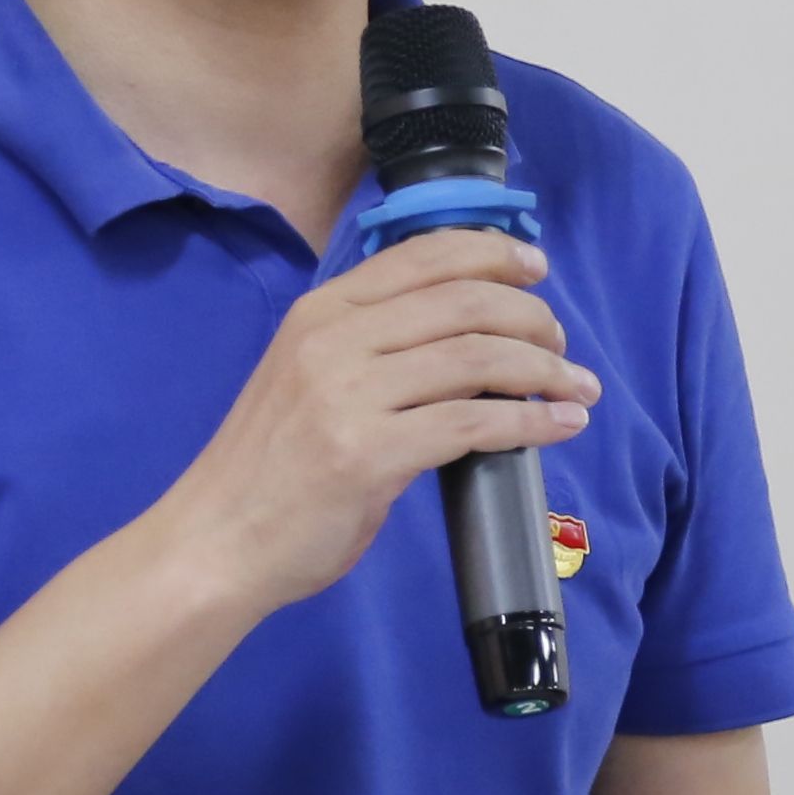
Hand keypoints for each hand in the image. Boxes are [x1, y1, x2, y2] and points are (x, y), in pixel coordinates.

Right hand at [155, 230, 595, 614]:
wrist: (216, 541)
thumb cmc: (269, 468)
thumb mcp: (309, 379)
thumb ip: (371, 350)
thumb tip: (465, 340)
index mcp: (321, 313)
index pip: (423, 257)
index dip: (493, 253)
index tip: (537, 269)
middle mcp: (334, 339)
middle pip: (463, 301)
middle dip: (532, 316)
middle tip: (562, 344)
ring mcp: (349, 395)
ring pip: (477, 356)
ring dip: (545, 369)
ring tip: (577, 387)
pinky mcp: (369, 454)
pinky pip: (473, 422)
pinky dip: (530, 421)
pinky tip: (557, 427)